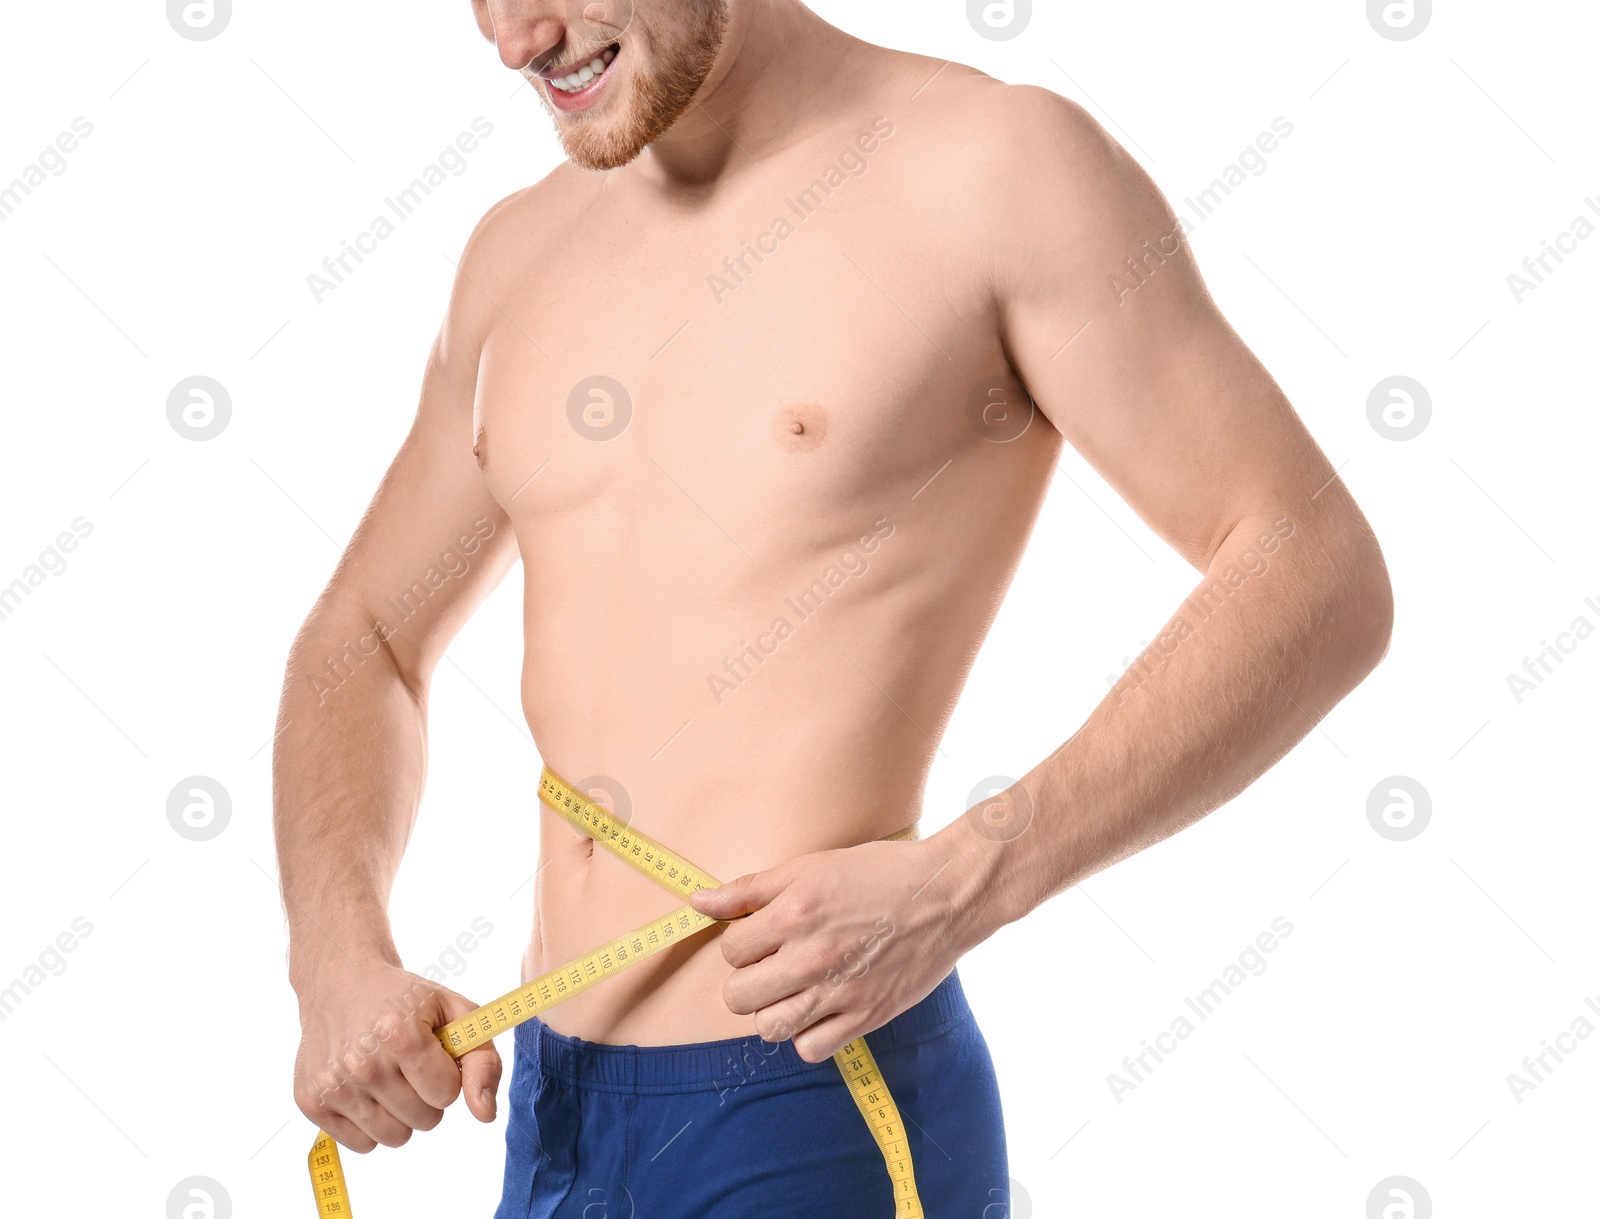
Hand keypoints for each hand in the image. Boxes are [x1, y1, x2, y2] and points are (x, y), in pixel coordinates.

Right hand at [292, 961, 501, 1152]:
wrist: (343, 983)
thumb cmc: (405, 1000)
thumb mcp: (455, 1011)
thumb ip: (483, 1060)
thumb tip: (485, 1114)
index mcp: (400, 1036)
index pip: (447, 1094)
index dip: (447, 1075)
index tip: (433, 1054)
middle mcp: (363, 1064)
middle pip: (425, 1120)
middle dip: (426, 1096)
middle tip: (409, 1064)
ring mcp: (333, 1086)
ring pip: (395, 1138)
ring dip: (401, 1114)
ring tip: (389, 1077)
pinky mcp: (310, 1102)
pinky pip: (362, 1145)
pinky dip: (371, 1124)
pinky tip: (365, 1089)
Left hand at [686, 837, 969, 1062]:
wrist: (946, 894)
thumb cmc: (879, 872)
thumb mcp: (810, 866)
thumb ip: (750, 889)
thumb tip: (697, 902)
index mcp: (793, 914)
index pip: (730, 950)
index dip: (741, 942)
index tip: (762, 936)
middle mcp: (811, 957)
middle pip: (738, 996)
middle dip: (747, 980)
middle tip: (771, 965)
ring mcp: (839, 992)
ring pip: (769, 1028)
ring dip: (772, 1011)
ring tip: (792, 990)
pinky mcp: (865, 1016)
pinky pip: (811, 1048)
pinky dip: (808, 1035)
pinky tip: (819, 1009)